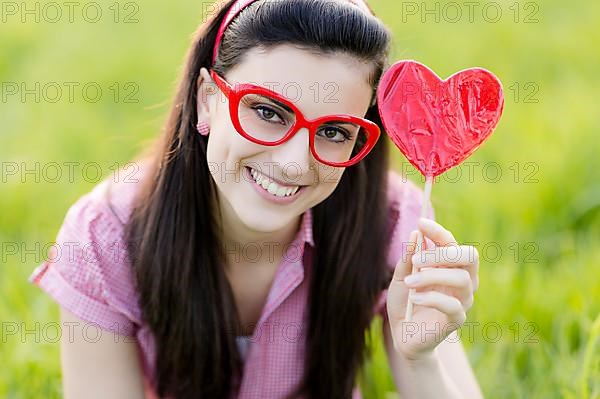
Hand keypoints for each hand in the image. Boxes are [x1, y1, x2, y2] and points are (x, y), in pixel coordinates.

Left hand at [386, 218, 478, 360]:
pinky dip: (432, 298)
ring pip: (462, 279)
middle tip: (417, 259)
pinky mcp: (457, 319)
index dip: (439, 232)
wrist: (403, 334)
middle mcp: (462, 280)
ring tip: (409, 282)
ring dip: (432, 276)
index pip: (452, 243)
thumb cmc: (405, 302)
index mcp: (449, 266)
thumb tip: (415, 233)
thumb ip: (408, 258)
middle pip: (469, 256)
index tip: (421, 223)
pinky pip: (453, 305)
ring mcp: (462, 300)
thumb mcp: (400, 278)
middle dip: (443, 253)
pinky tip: (414, 299)